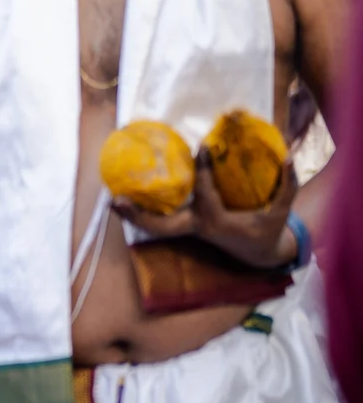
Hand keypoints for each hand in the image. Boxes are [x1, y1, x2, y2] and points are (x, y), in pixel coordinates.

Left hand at [112, 152, 299, 267]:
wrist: (260, 255)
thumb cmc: (268, 230)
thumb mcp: (281, 211)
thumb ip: (287, 186)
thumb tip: (289, 157)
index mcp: (217, 222)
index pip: (205, 192)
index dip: (205, 169)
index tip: (202, 147)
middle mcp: (197, 227)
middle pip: (160, 225)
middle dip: (138, 215)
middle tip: (116, 200)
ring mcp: (189, 229)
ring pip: (155, 227)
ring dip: (133, 216)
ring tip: (112, 199)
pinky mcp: (186, 227)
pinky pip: (159, 222)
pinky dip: (142, 215)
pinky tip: (126, 198)